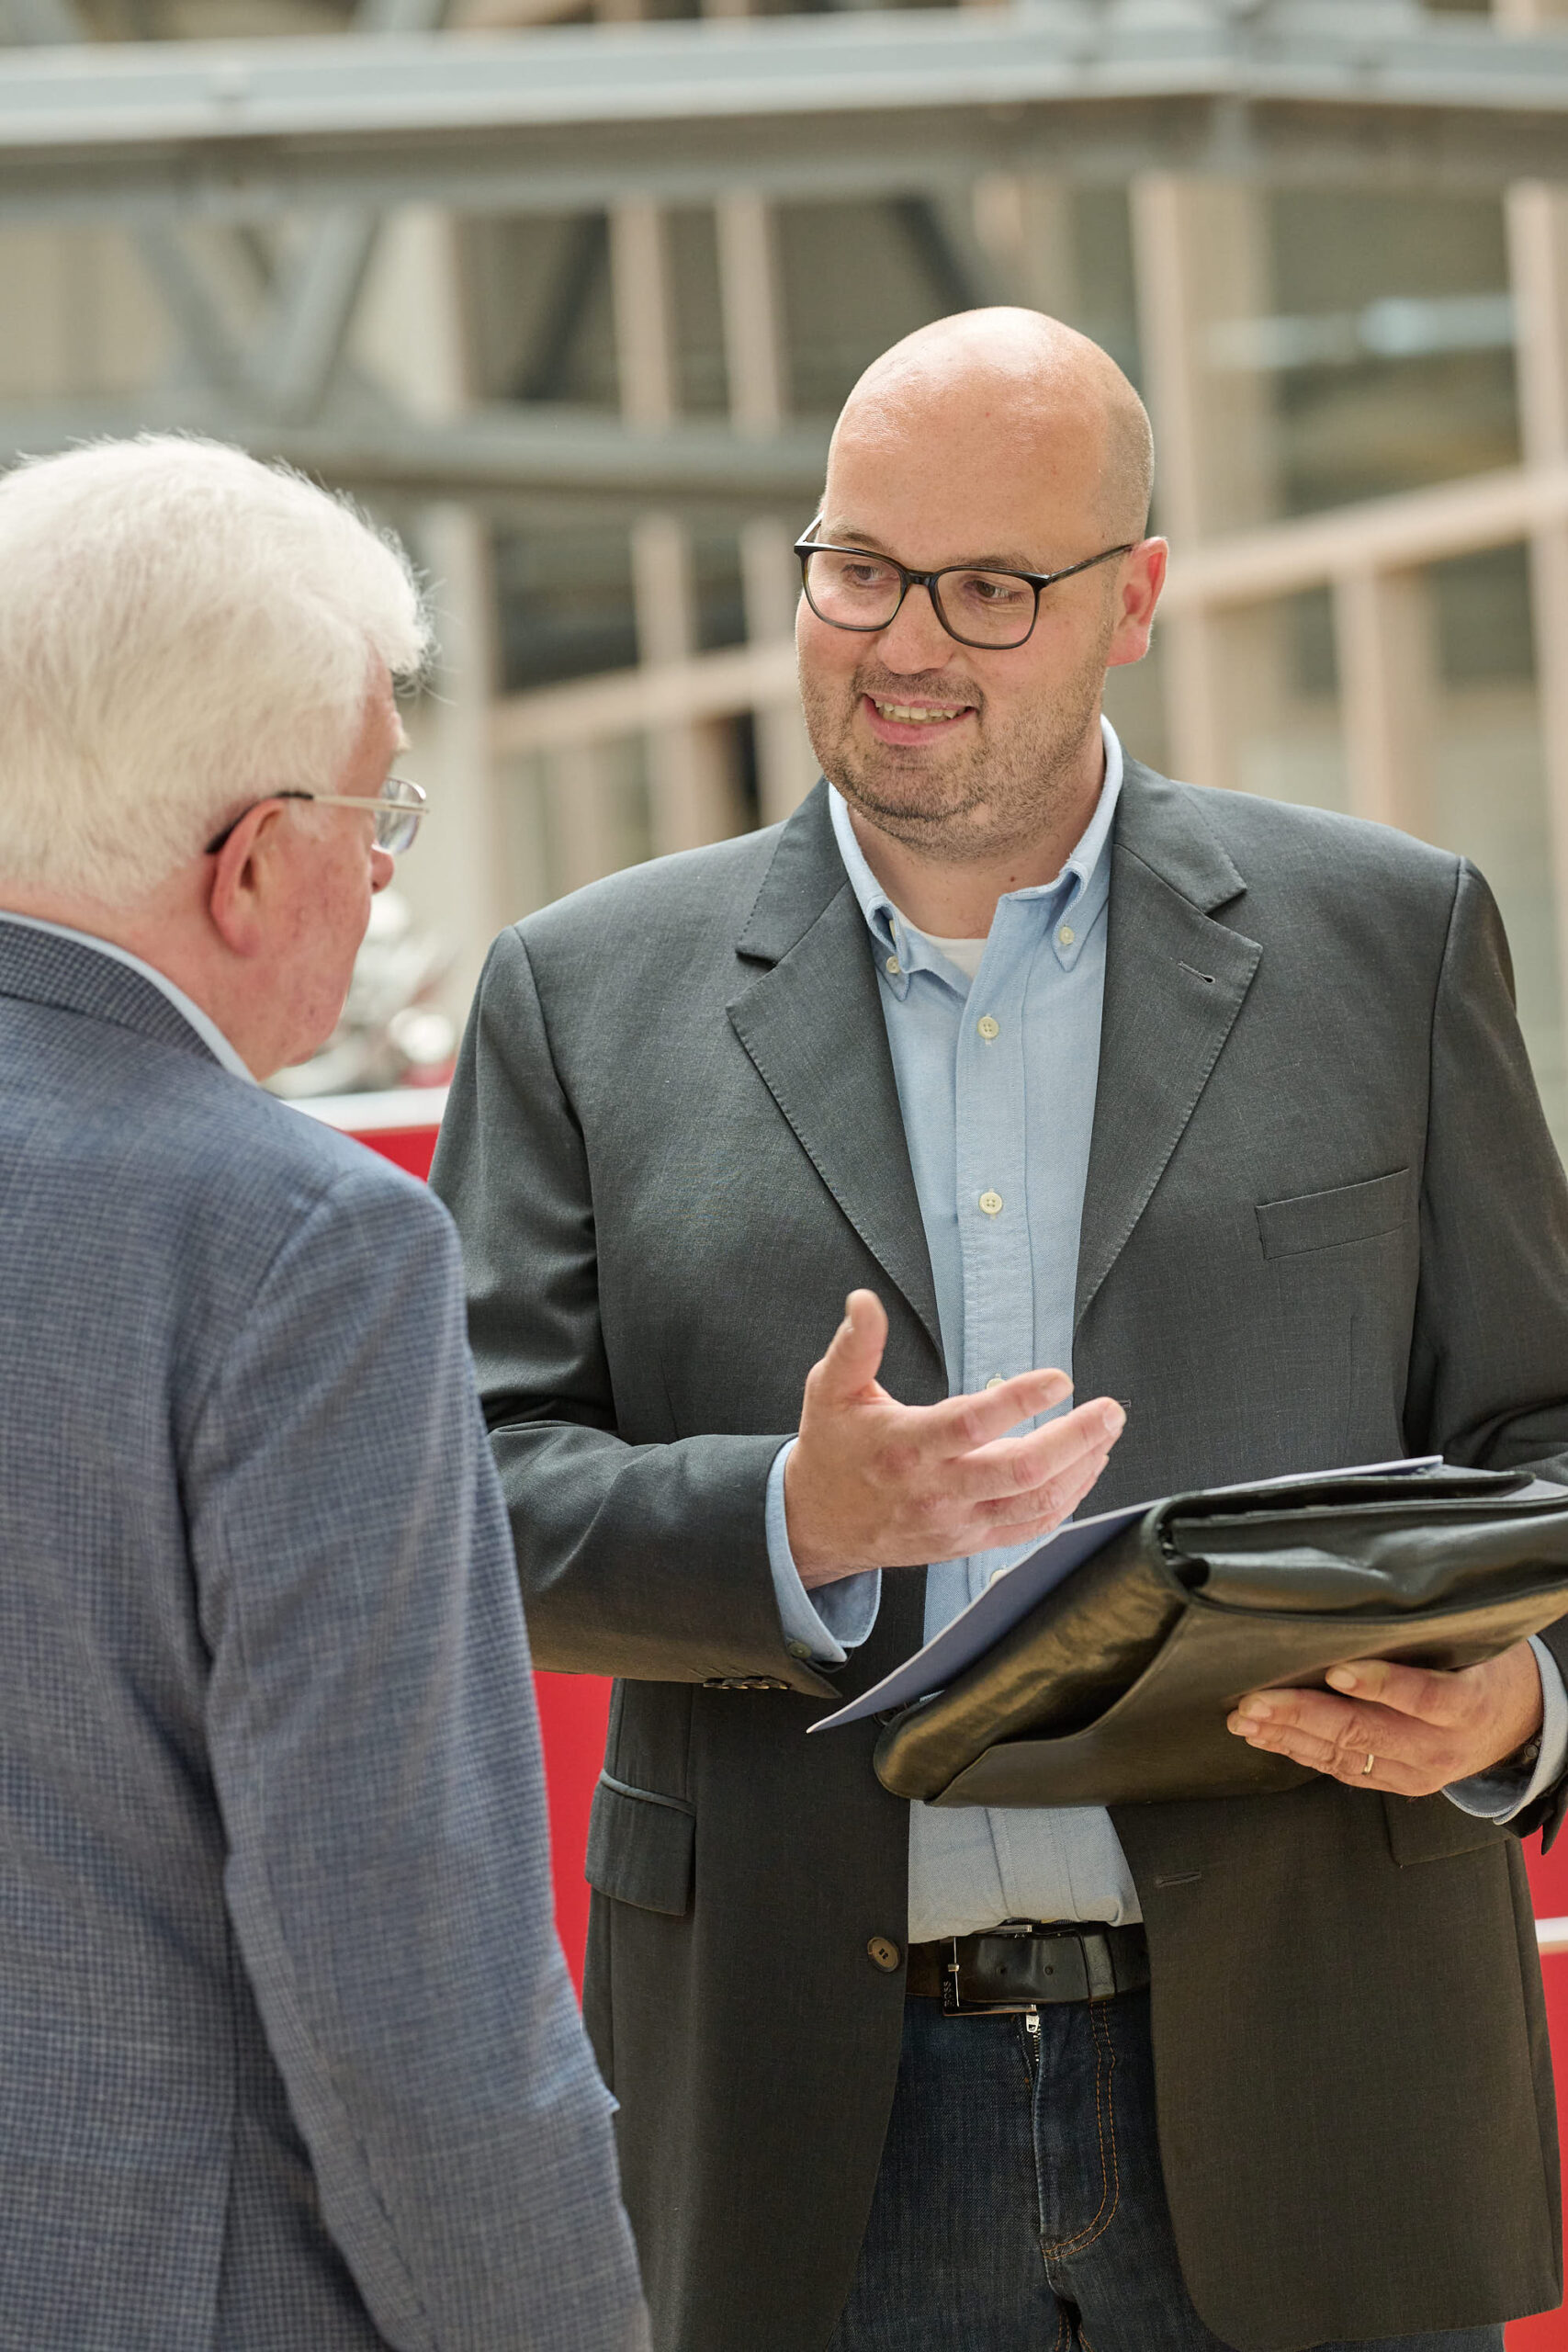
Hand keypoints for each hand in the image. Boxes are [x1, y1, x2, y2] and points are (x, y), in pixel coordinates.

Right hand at [783, 1288, 1125, 1587]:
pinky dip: (1066, 1502)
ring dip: (1080, 1469)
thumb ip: (854, 1344)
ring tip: (1106, 1434)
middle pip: (1019, 1471)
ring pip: (1034, 1504)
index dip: (1019, 1401)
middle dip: (1075, 1439)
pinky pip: (1029, 1528)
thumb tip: (864, 1301)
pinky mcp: (968, 1542)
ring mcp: (956, 1522)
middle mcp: (935, 1489)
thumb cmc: (832, 1450)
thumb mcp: (830, 1389)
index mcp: (904, 1446)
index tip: (1057, 1379)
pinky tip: (1084, 1471)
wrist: (818, 1523)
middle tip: (1109, 1409)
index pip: (970, 1424)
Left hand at [1225, 1639, 1545, 1795]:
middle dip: (1302, 1715)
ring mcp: (1417, 1773)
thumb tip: (1366, 1595)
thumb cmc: (1486, 1668)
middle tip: (1256, 1701)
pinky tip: (1266, 1736)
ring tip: (1246, 1719)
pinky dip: (1299, 1751)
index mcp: (1466, 1706)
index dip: (1380, 1684)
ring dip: (1288, 1736)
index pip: (1424, 1697)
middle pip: (1366, 1732)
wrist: (1516, 1722)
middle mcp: (1440, 1748)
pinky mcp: (1398, 1785)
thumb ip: (1426, 1634)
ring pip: (1345, 1756)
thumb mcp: (1473, 1644)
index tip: (1337, 1669)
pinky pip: (1342, 1770)